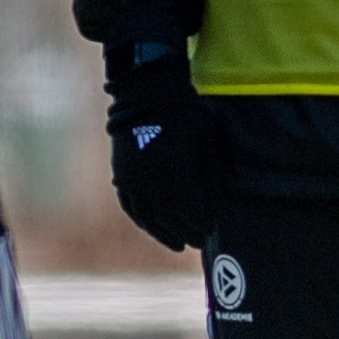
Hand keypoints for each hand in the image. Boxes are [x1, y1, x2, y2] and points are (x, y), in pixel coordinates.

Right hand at [103, 78, 226, 253]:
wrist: (147, 95)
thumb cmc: (186, 115)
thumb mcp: (206, 141)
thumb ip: (210, 176)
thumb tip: (217, 205)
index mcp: (176, 172)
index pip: (190, 211)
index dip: (202, 224)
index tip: (211, 230)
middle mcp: (152, 180)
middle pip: (169, 219)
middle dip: (185, 233)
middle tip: (198, 242)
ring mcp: (132, 179)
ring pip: (147, 218)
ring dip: (163, 234)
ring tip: (177, 243)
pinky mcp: (120, 175)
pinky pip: (130, 206)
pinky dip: (142, 220)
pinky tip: (152, 226)